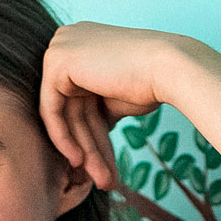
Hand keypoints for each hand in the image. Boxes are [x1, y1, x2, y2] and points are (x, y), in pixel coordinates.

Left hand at [40, 23, 187, 192]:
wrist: (170, 69)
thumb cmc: (152, 83)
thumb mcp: (113, 98)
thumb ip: (93, 108)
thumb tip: (82, 132)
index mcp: (81, 43)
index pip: (78, 96)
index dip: (89, 134)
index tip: (101, 162)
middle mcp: (67, 40)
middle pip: (72, 107)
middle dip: (87, 146)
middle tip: (102, 178)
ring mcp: (59, 48)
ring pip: (64, 113)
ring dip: (82, 150)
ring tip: (99, 179)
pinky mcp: (56, 62)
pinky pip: (51, 109)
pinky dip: (63, 137)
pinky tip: (78, 160)